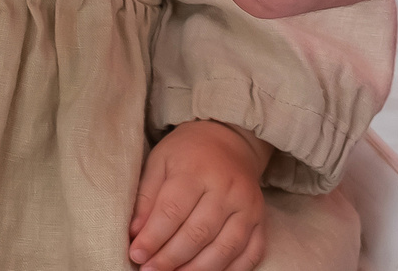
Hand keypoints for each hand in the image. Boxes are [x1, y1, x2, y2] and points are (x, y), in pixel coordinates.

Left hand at [130, 120, 270, 269]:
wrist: (229, 139)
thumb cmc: (187, 153)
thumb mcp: (159, 162)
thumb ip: (147, 197)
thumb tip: (136, 234)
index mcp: (196, 170)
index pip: (172, 211)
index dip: (153, 238)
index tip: (136, 255)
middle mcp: (227, 189)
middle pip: (198, 233)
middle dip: (171, 259)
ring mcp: (248, 206)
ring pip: (225, 248)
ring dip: (197, 270)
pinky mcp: (262, 221)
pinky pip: (251, 254)